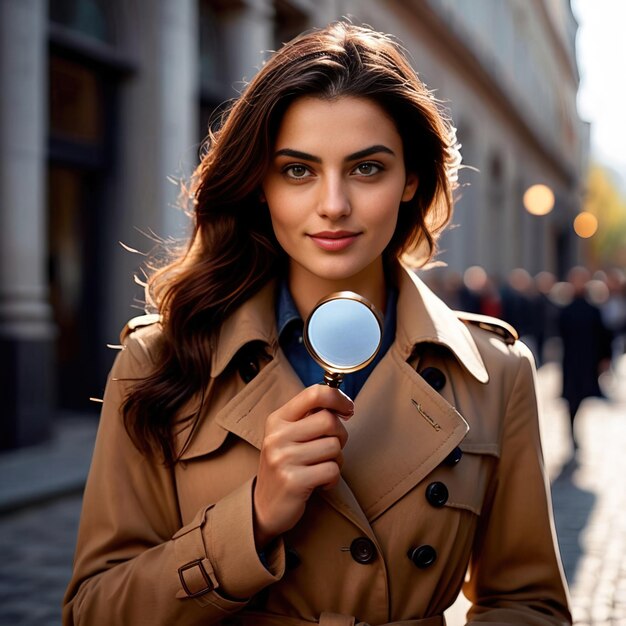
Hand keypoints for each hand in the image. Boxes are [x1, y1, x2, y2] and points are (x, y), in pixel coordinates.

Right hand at [253, 384, 353, 548]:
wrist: (264, 507)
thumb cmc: (286, 466)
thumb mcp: (288, 436)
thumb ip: (309, 418)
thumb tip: (342, 402)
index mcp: (278, 420)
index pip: (313, 394)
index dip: (338, 397)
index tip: (348, 409)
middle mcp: (277, 436)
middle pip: (329, 420)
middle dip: (341, 434)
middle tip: (333, 447)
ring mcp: (283, 458)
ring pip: (334, 447)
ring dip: (337, 460)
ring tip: (322, 467)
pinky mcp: (293, 481)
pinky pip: (332, 470)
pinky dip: (333, 479)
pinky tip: (320, 483)